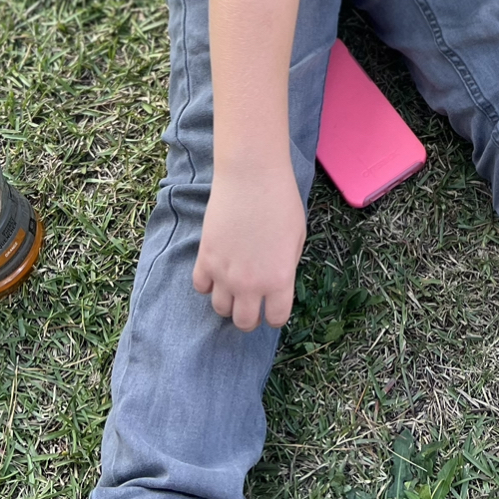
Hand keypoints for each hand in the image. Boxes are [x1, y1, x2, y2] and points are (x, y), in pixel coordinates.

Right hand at [193, 165, 305, 330]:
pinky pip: (200, 287)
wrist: (252, 176)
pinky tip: (217, 270)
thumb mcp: (297, 237)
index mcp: (279, 279)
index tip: (273, 305)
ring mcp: (225, 274)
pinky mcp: (205, 259)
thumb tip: (275, 281)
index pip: (276, 318)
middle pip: (244, 322)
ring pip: (220, 309)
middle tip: (252, 302)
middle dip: (250, 316)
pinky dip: (208, 283)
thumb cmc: (281, 200)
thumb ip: (286, 266)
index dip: (275, 314)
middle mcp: (251, 284)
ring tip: (234, 285)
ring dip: (228, 301)